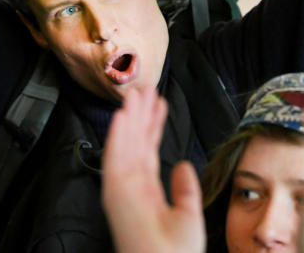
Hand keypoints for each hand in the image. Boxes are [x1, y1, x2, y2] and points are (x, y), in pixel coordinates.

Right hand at [102, 87, 205, 252]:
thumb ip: (185, 188)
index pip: (150, 151)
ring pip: (125, 145)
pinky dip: (117, 135)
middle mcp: (134, 187)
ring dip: (129, 118)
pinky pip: (115, 157)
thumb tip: (183, 165)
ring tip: (135, 93)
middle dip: (141, 115)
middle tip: (145, 88)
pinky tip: (123, 115)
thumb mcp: (188, 214)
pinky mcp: (115, 190)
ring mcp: (123, 188)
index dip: (154, 126)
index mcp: (149, 192)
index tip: (159, 104)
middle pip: (136, 143)